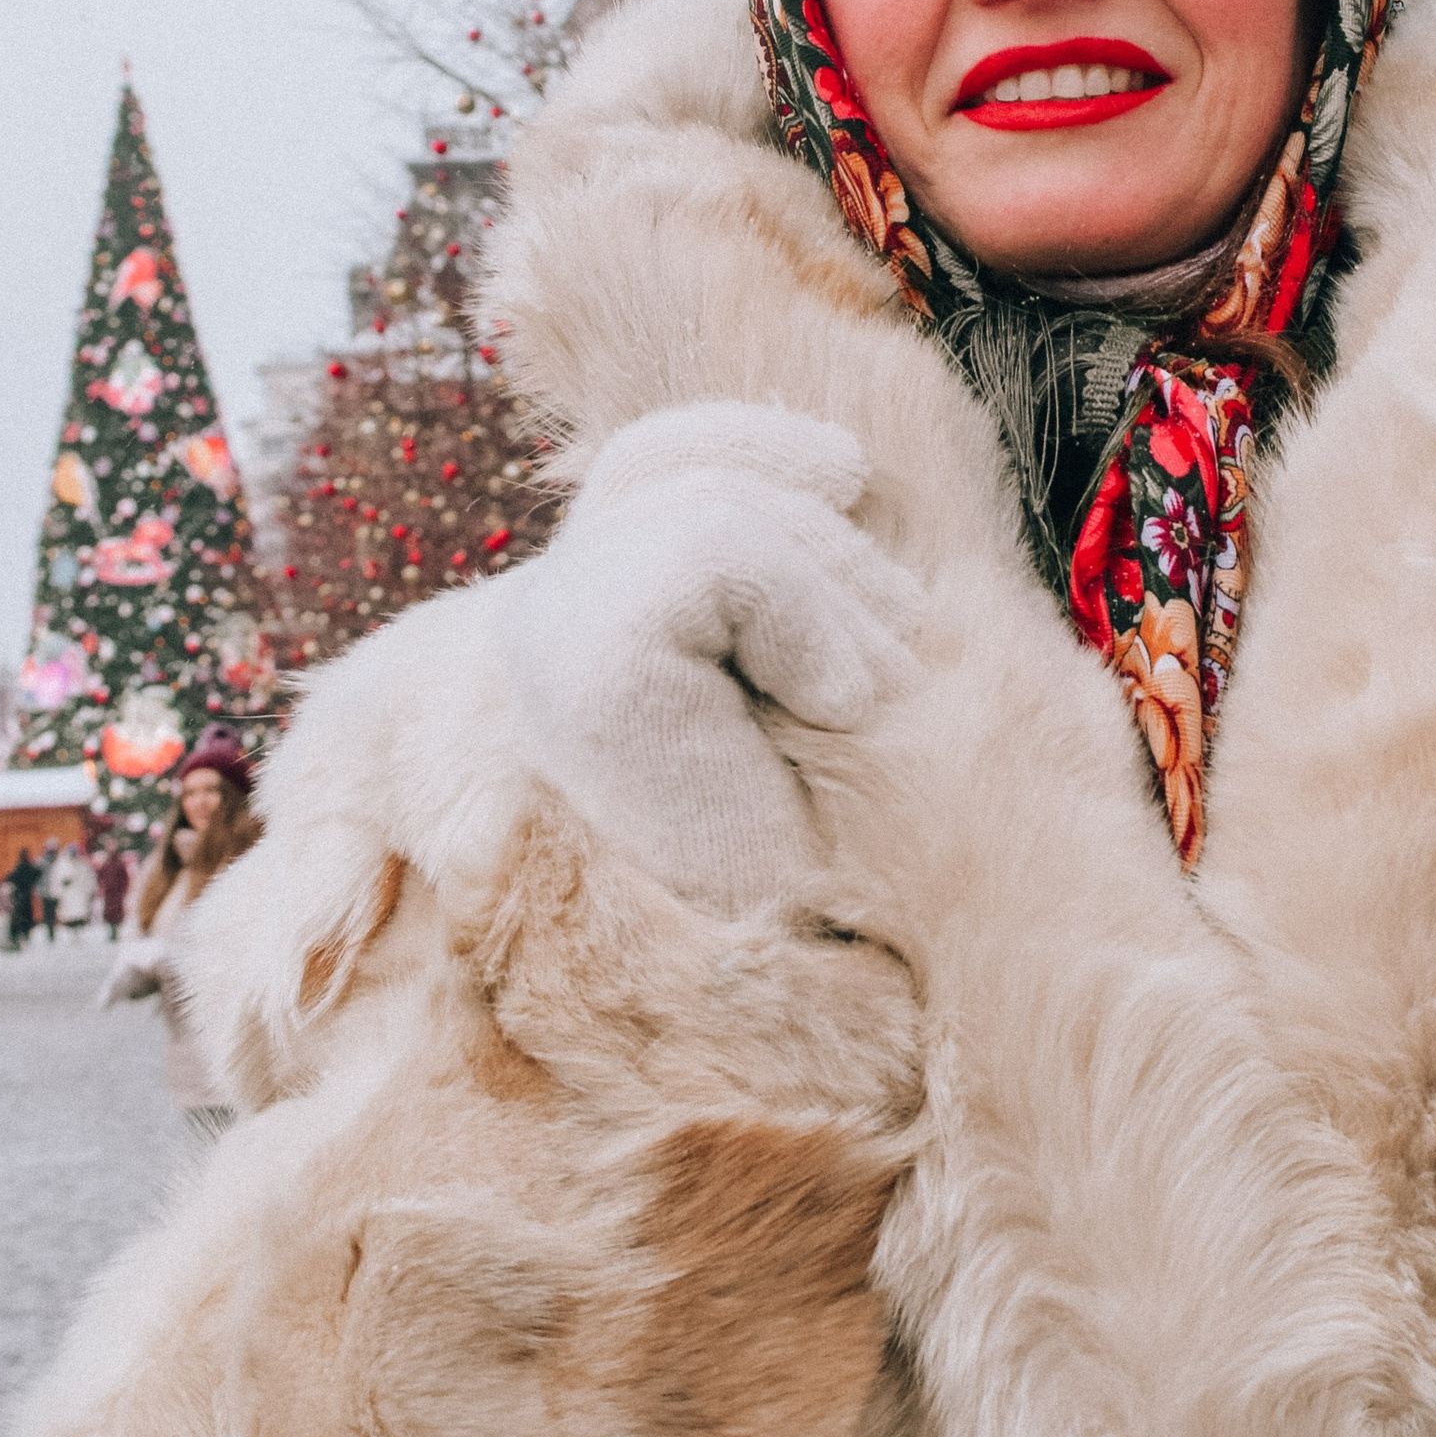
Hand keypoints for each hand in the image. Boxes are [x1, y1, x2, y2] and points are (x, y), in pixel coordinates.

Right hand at [507, 404, 923, 883]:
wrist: (817, 998)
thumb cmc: (839, 856)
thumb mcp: (818, 679)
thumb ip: (787, 572)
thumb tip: (848, 458)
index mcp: (594, 635)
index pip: (651, 464)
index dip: (750, 438)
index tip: (850, 473)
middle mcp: (546, 638)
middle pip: (696, 475)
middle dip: (826, 546)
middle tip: (889, 664)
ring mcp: (555, 651)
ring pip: (718, 512)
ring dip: (831, 598)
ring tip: (860, 700)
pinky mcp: (591, 674)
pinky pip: (721, 557)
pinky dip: (807, 616)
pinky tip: (835, 703)